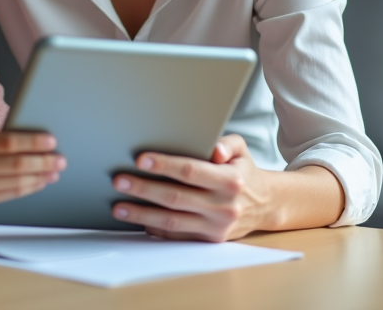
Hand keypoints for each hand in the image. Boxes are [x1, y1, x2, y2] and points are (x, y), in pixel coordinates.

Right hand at [0, 130, 65, 214]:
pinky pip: (10, 195)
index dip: (33, 142)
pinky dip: (29, 188)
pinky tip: (40, 182)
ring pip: (17, 182)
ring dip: (40, 177)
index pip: (10, 142)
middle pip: (17, 164)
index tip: (52, 141)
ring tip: (55, 172)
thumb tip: (32, 140)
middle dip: (43, 162)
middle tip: (61, 160)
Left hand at [110, 134, 277, 241]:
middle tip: (120, 181)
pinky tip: (137, 220)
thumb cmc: (242, 172)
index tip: (141, 160)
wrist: (264, 205)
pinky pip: (176, 235)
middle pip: (176, 197)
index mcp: (230, 180)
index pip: (191, 171)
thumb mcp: (242, 150)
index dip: (165, 166)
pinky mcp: (208, 240)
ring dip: (142, 214)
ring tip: (119, 206)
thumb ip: (228, 142)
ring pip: (172, 221)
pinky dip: (154, 228)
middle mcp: (223, 206)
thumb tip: (214, 148)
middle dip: (144, 189)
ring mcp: (215, 227)